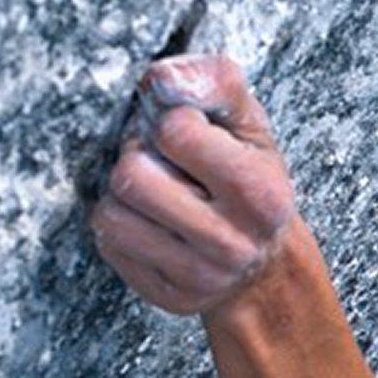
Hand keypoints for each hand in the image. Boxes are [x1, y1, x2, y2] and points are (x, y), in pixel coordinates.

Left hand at [91, 55, 296, 315]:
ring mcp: (199, 276)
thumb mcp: (250, 126)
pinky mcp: (169, 297)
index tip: (188, 135)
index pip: (175, 132)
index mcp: (258, 192)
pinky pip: (109, 244)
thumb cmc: (251, 181)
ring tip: (155, 195)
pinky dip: (122, 227)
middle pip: (131, 177)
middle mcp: (232, 242)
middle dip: (137, 159)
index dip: (170, 122)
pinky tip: (151, 225)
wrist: (268, 269)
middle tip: (163, 166)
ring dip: (123, 195)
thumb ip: (215, 84)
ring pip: (110, 215)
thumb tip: (160, 80)